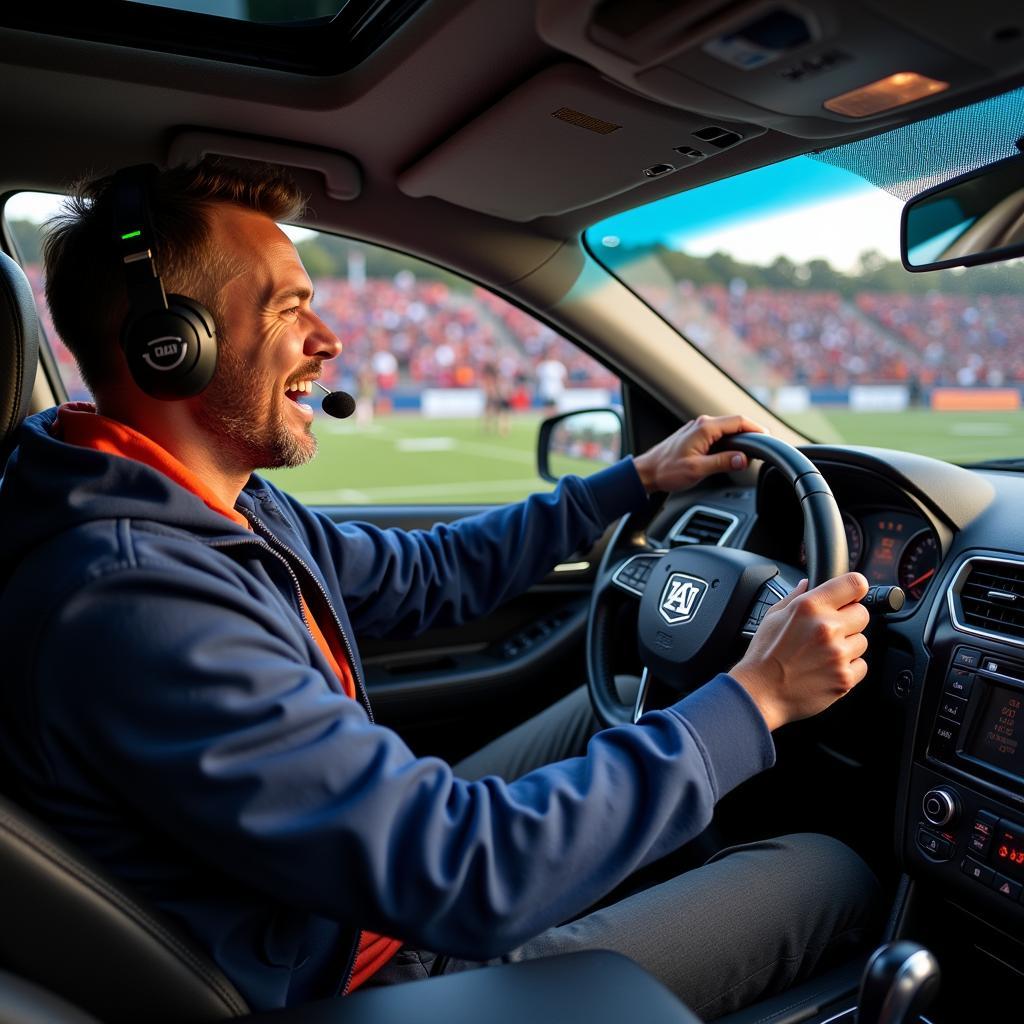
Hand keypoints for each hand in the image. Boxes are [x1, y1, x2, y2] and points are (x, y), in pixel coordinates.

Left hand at [632, 414, 766, 493]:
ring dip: (740, 438)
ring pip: (727, 429)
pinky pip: (719, 434)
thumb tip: (743, 459)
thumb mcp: (697, 469)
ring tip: (751, 452)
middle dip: (751, 434)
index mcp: (705, 428)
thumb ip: (722, 462)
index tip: (768, 438)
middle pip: (735, 423)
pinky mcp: (696, 436)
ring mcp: (699, 429)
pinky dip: (730, 441)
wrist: (647, 472)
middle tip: (764, 448)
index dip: (756, 429)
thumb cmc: (666, 470)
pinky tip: (733, 453)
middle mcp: (702, 424)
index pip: (739, 422)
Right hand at [730, 572, 870, 730]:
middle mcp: (827, 627)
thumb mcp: (773, 617)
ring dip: (848, 646)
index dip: (856, 588)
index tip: (854, 595)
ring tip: (823, 653)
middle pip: (862, 614)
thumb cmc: (763, 655)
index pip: (854, 584)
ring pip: (862, 641)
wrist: (760, 691)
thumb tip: (807, 584)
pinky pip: (861, 665)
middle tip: (830, 631)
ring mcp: (838, 654)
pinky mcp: (845, 678)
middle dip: (849, 620)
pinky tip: (827, 668)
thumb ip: (794, 597)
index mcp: (809, 607)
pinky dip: (848, 667)